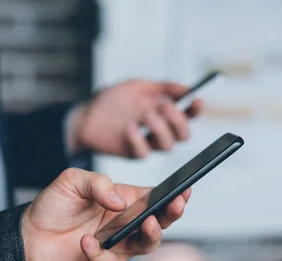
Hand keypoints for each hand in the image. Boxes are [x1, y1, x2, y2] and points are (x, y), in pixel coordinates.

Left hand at [21, 168, 190, 260]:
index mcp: (125, 202)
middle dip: (172, 214)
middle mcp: (125, 226)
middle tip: (175, 205)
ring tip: (146, 223)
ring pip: (147, 246)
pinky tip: (87, 242)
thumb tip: (121, 202)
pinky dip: (101, 255)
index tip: (183, 189)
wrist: (26, 237)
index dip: (172, 194)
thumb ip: (99, 184)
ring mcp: (117, 248)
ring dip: (151, 235)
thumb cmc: (53, 207)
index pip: (155, 198)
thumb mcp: (72, 181)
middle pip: (159, 222)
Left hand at [66, 79, 203, 157]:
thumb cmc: (112, 101)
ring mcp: (146, 143)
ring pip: (168, 146)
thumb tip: (186, 88)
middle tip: (165, 107)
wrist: (86, 114)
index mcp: (164, 114)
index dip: (195, 110)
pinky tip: (129, 126)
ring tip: (145, 114)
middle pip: (183, 135)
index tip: (195, 99)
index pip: (189, 116)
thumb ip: (163, 87)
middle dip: (178, 121)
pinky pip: (143, 152)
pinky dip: (138, 139)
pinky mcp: (131, 153)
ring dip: (160, 128)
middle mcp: (159, 130)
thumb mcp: (139, 86)